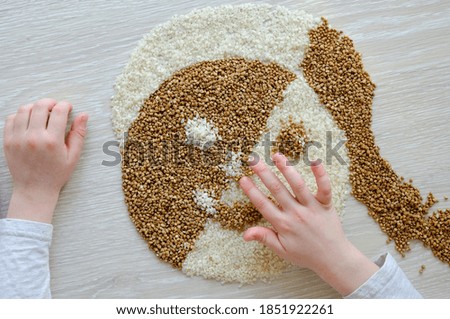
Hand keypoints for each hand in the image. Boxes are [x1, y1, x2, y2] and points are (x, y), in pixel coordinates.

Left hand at [3, 98, 87, 222]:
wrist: (34, 190)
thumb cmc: (56, 174)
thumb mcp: (73, 156)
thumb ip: (78, 134)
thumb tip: (84, 115)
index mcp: (52, 141)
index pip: (59, 111)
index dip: (65, 105)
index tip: (68, 107)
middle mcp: (34, 138)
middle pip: (40, 106)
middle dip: (50, 102)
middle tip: (55, 107)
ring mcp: (18, 139)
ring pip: (24, 109)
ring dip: (34, 107)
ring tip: (41, 113)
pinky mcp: (7, 141)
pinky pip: (10, 119)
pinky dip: (20, 115)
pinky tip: (28, 120)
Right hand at [239, 153, 377, 295]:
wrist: (333, 258)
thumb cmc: (305, 254)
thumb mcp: (281, 250)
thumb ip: (264, 238)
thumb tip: (244, 234)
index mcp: (283, 225)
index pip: (263, 204)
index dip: (252, 191)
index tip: (243, 179)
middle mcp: (296, 214)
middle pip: (277, 190)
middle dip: (264, 174)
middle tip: (254, 161)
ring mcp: (311, 208)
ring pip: (297, 185)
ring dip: (286, 169)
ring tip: (277, 156)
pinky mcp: (326, 204)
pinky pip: (324, 187)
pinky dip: (320, 174)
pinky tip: (314, 161)